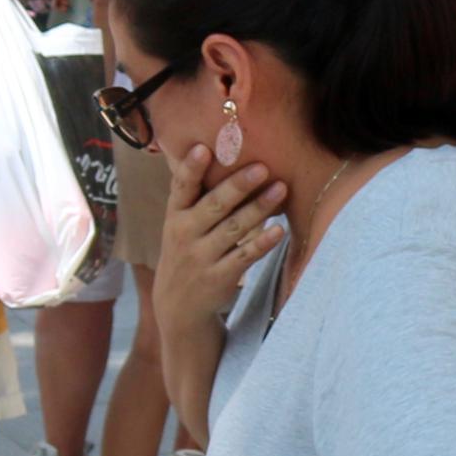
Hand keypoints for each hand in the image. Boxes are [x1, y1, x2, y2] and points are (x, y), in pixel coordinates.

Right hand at [153, 140, 285, 350]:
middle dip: (238, 185)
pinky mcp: (220, 277)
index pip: (180, 188)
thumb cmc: (186, 251)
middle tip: (262, 167)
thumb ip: (194, 195)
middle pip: (214, 206)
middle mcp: (185, 234)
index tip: (203, 148)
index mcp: (174, 216)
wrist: (178, 307)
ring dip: (259, 208)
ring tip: (281, 189)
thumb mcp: (179, 225)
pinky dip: (262, 243)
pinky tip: (279, 230)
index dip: (190, 168)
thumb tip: (215, 150)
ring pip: (234, 229)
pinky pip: (245, 256)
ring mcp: (202, 257)